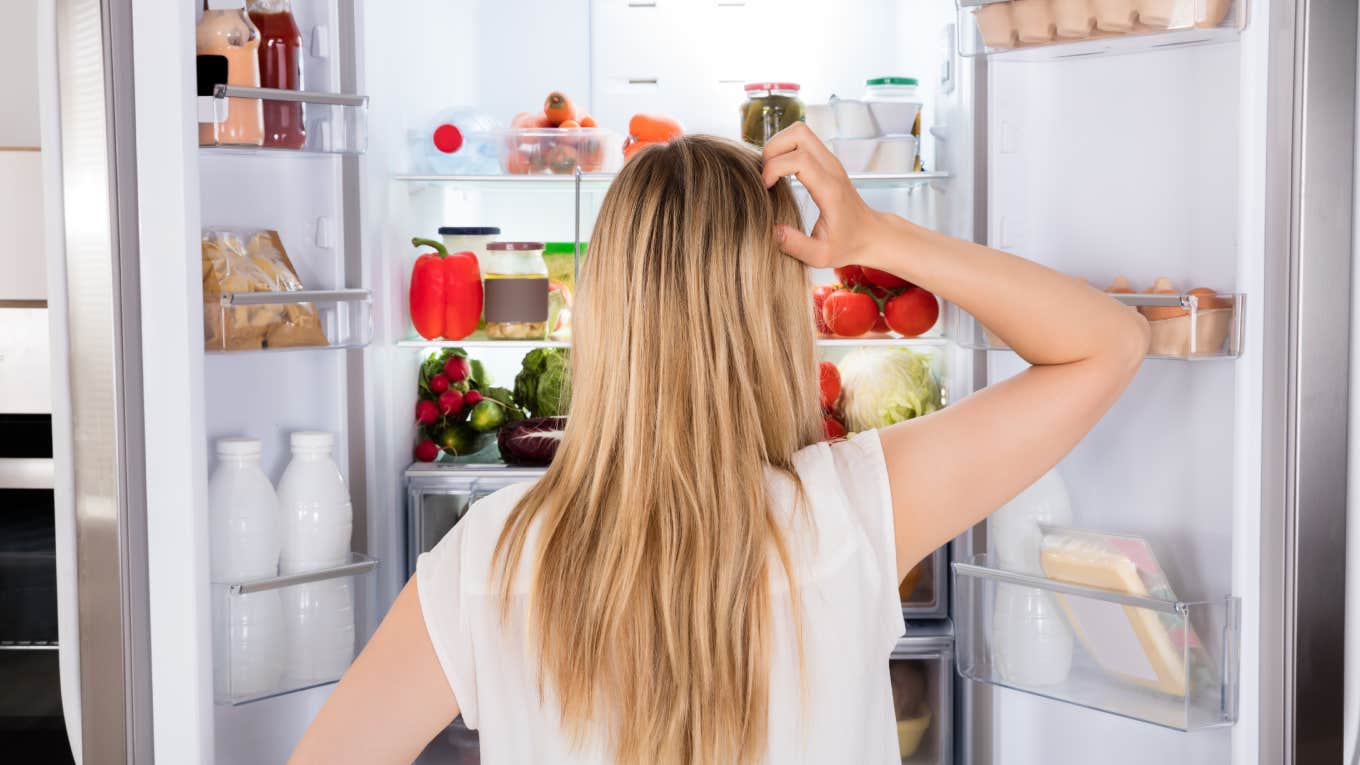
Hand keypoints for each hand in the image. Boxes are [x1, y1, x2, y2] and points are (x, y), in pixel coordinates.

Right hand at [761, 122, 889, 269]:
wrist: (870, 234)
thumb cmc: (846, 245)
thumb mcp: (820, 256)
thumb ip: (796, 246)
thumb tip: (773, 230)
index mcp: (830, 188)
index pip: (799, 159)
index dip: (774, 168)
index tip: (766, 188)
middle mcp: (831, 168)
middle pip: (798, 133)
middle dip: (772, 149)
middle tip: (765, 174)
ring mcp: (830, 160)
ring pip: (799, 131)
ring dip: (778, 146)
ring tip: (771, 172)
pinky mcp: (826, 160)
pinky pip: (801, 140)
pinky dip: (785, 149)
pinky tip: (780, 173)